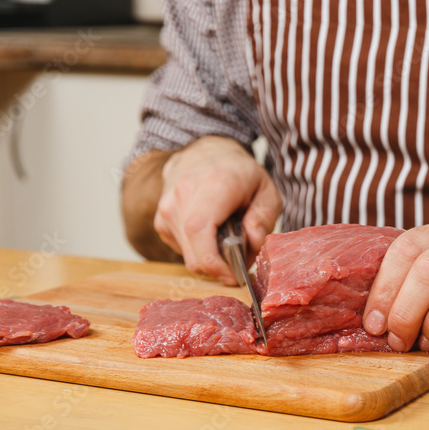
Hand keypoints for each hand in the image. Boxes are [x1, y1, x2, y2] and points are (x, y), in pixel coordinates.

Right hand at [153, 136, 281, 284]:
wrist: (205, 153)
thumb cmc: (239, 173)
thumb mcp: (267, 190)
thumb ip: (264, 218)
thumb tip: (252, 241)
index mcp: (212, 184)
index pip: (199, 230)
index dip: (215, 263)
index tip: (234, 276)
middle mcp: (182, 195)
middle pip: (194, 253)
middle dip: (220, 268)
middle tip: (240, 262)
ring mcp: (167, 209)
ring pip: (188, 256)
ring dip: (211, 259)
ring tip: (228, 240)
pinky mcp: (161, 221)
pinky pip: (183, 250)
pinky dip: (200, 251)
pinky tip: (212, 234)